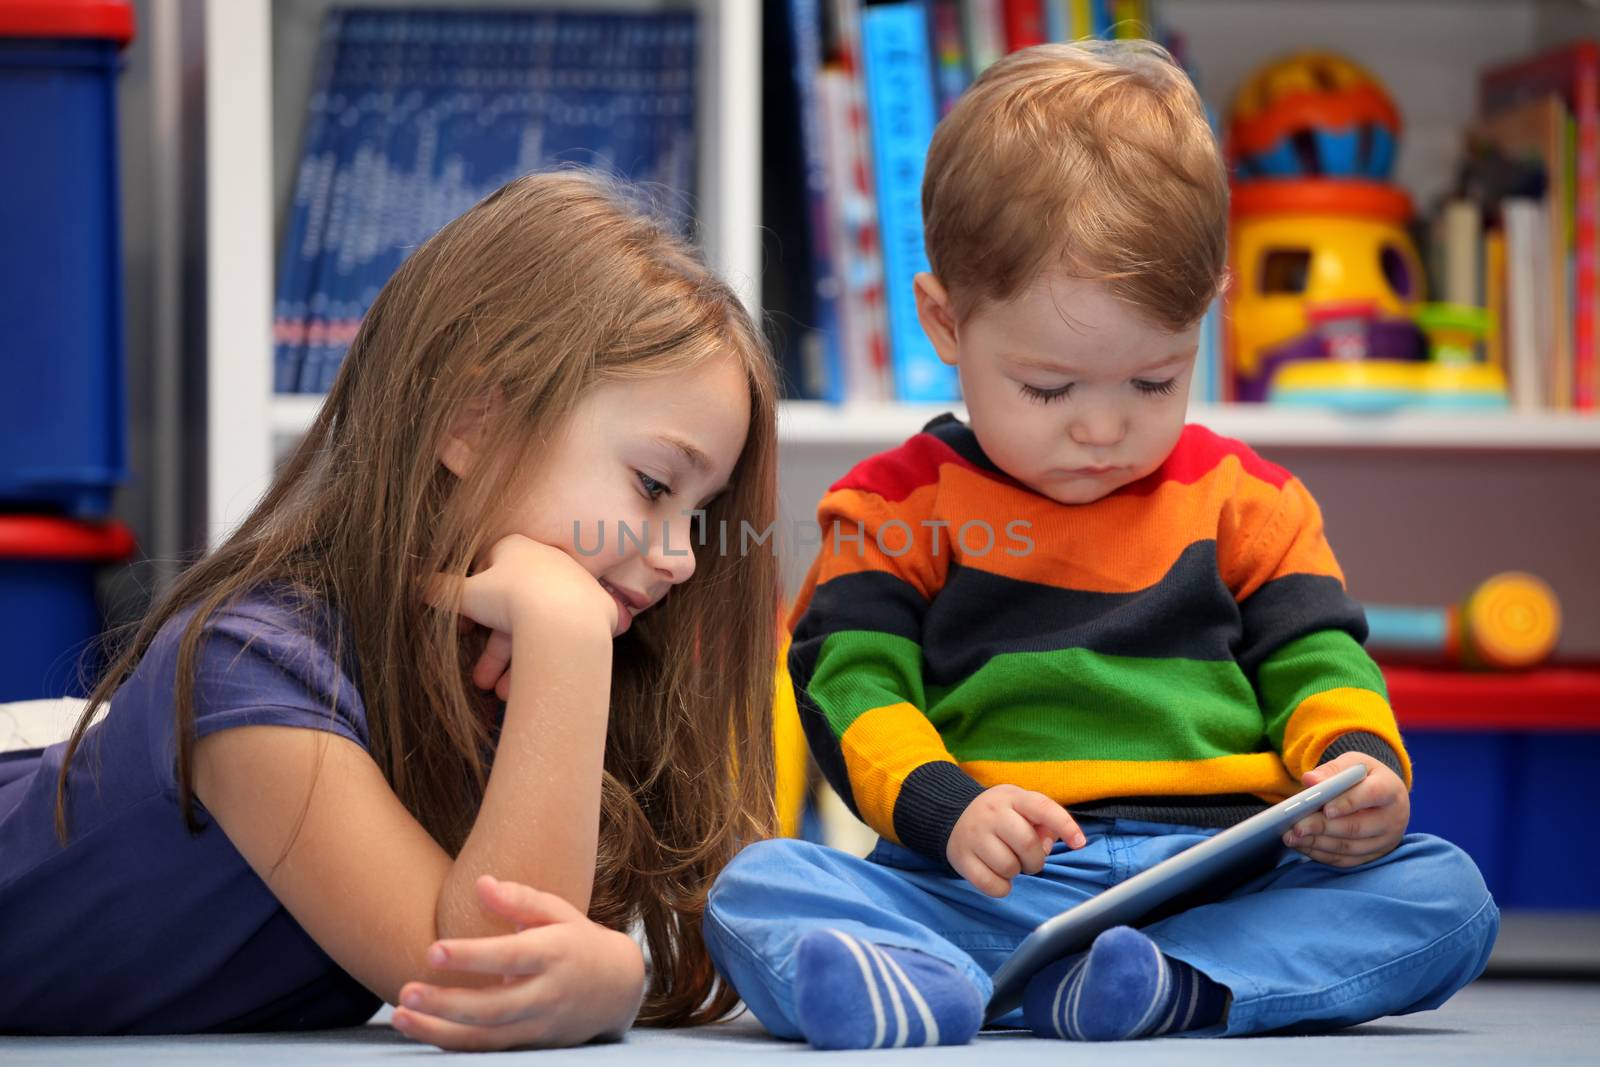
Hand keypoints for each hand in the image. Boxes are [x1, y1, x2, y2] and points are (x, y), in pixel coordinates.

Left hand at [392, 875, 645, 1050]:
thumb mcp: (559, 912)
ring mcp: (540, 1025)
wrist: (617, 989)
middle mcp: (547, 994)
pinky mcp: (532, 1045)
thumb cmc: (577, 940)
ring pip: (486, 1037)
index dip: (472, 956)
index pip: (510, 957)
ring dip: (440, 1030)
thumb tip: (481, 883)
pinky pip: (489, 1049)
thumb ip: (520, 899)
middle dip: (446, 1003)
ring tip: (400, 1016)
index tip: (433, 950)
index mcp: (554, 953)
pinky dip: (454, 1043)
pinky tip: (422, 1030)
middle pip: (493, 1006)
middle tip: (406, 991)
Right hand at [426, 535, 618, 697]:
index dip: (472, 604)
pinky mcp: (597, 612)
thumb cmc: (510, 597)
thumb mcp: (464, 593)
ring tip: (502, 694)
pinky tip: (532, 686)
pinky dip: (546, 660)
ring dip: (516, 664)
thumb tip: (417, 585)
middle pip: (513, 610)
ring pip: (538, 628)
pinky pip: (564, 638)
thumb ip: (439, 589)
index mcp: (517, 548)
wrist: (567, 619)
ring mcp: (575, 587)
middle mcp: (548, 563)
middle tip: (481, 680)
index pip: (488, 572)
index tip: (464, 632)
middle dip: (494, 649)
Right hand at [946, 784, 1085, 896]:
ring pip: (1008, 867)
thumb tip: (1048, 844)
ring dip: (1016, 872)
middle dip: (1036, 860)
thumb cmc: (1000, 815)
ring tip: (1010, 863)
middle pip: (1027, 844)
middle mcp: (991, 813)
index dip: (1065, 825)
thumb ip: (1043, 822)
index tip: (1079, 843)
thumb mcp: (1021, 807)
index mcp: (1012, 798)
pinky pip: (990, 885)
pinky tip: (998, 876)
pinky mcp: (961, 858)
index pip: (1043, 808)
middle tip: (1030, 861)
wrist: (952, 815)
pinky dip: (1002, 887)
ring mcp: (973, 835)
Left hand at [1282, 751, 1409, 867]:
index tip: (1325, 809)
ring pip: (1349, 847)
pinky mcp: (1373, 856)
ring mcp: (1385, 841)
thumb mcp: (1353, 764)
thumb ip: (1332, 770)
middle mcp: (1393, 818)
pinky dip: (1321, 854)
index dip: (1348, 802)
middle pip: (1357, 827)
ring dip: (1317, 843)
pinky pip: (1346, 860)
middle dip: (1323, 827)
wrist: (1384, 795)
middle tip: (1296, 826)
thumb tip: (1309, 780)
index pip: (1372, 795)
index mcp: (1391, 789)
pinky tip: (1302, 846)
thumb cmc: (1364, 776)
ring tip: (1291, 837)